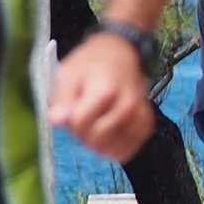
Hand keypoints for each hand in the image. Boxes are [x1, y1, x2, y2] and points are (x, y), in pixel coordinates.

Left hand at [48, 31, 155, 161]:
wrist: (120, 52)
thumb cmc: (91, 63)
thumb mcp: (68, 74)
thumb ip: (62, 99)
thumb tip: (56, 121)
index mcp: (106, 91)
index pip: (79, 124)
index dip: (69, 121)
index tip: (71, 110)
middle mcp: (127, 106)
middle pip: (96, 139)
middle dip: (83, 133)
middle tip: (83, 116)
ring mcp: (139, 116)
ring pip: (112, 149)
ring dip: (98, 144)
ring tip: (95, 125)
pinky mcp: (146, 124)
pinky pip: (128, 150)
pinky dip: (115, 148)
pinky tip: (108, 136)